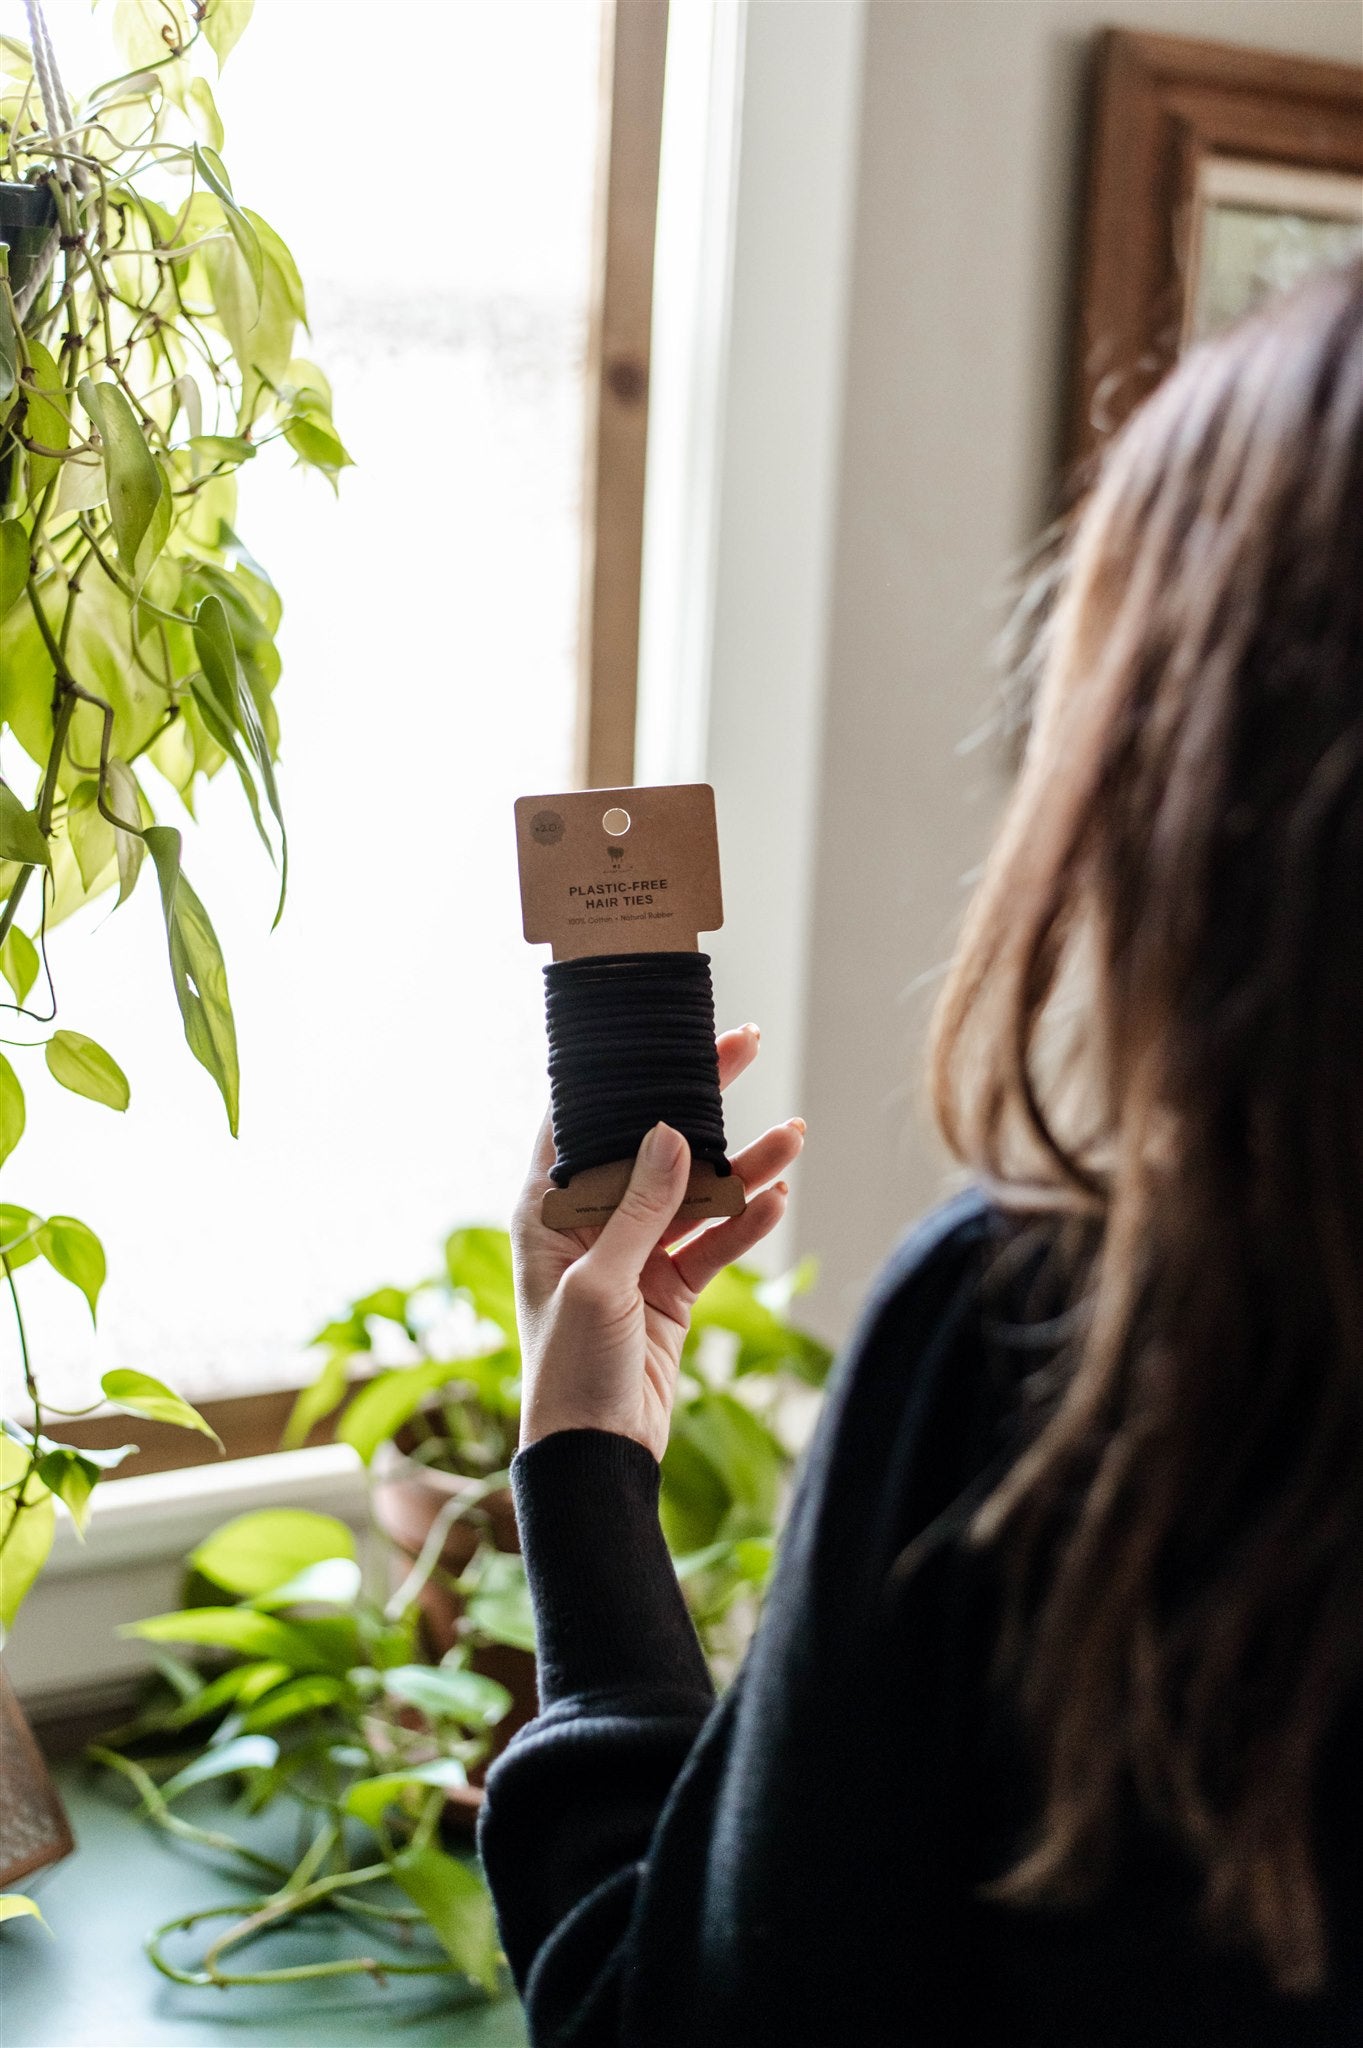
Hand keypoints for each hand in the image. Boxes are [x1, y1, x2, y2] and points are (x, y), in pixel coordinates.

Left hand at [511, 1025, 804, 1460]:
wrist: (595, 1457)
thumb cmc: (569, 1371)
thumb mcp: (600, 1282)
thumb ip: (639, 1207)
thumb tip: (670, 1132)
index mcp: (545, 1209)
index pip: (579, 1121)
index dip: (616, 1075)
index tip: (655, 1030)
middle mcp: (588, 1223)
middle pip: (649, 1144)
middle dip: (698, 1099)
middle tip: (744, 1046)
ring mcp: (632, 1254)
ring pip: (695, 1193)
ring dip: (742, 1166)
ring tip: (792, 1134)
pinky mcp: (669, 1288)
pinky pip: (713, 1243)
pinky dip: (745, 1223)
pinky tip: (777, 1200)